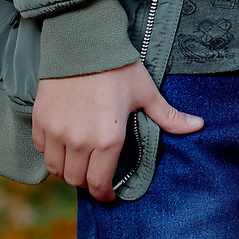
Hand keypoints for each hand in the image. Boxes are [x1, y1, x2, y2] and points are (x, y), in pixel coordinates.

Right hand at [33, 62, 203, 202]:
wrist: (83, 43)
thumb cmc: (118, 68)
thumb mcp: (146, 93)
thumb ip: (168, 116)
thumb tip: (198, 126)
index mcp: (109, 139)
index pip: (100, 183)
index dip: (104, 194)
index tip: (109, 195)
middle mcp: (80, 141)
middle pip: (76, 180)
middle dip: (87, 182)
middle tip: (95, 176)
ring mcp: (57, 131)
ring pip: (56, 168)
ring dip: (67, 170)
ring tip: (78, 163)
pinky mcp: (40, 120)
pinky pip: (42, 148)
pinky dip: (51, 151)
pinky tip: (63, 144)